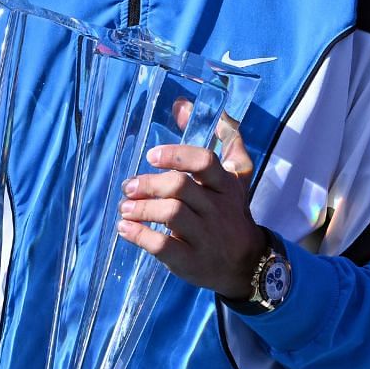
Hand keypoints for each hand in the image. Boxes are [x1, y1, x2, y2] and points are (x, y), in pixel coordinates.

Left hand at [117, 129, 263, 298]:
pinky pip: (163, 247)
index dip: (176, 156)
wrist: (245, 264)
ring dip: (142, 209)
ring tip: (124, 208)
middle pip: (181, 187)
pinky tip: (125, 229)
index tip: (151, 155)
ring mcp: (205, 236)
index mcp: (226, 185)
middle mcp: (217, 209)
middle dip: (149, 184)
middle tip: (128, 187)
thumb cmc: (231, 212)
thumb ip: (218, 138)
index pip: (205, 162)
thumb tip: (182, 104)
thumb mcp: (235, 175)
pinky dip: (139, 236)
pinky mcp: (191, 261)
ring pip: (171, 214)